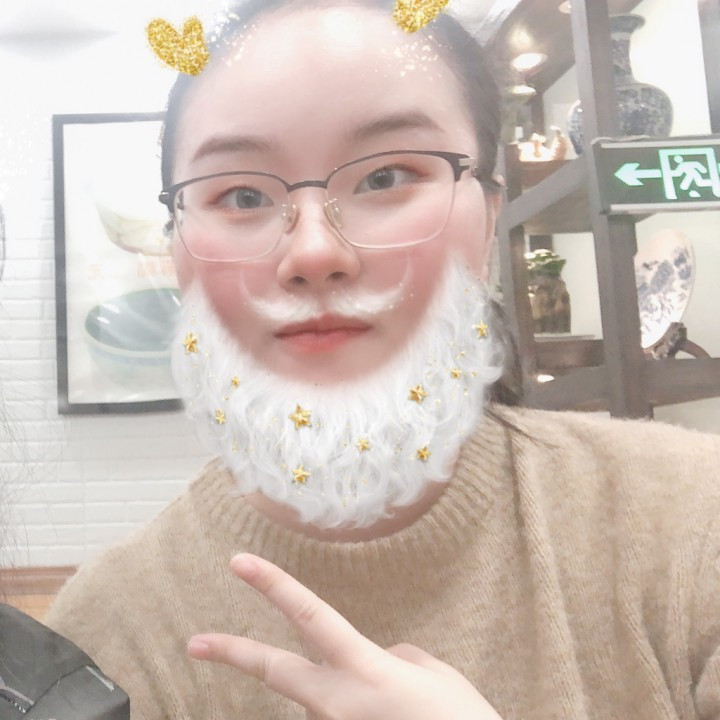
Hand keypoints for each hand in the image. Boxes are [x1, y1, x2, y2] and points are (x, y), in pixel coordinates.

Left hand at [187, 553, 502, 719]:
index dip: (274, 585)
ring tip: (400, 711)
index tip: (240, 562)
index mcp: (366, 672)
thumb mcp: (436, 677)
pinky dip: (360, 712)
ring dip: (347, 697)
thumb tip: (381, 660)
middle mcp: (339, 705)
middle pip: (276, 670)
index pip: (310, 617)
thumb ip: (399, 659)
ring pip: (323, 701)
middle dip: (234, 652)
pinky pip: (341, 718)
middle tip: (196, 642)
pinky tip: (393, 718)